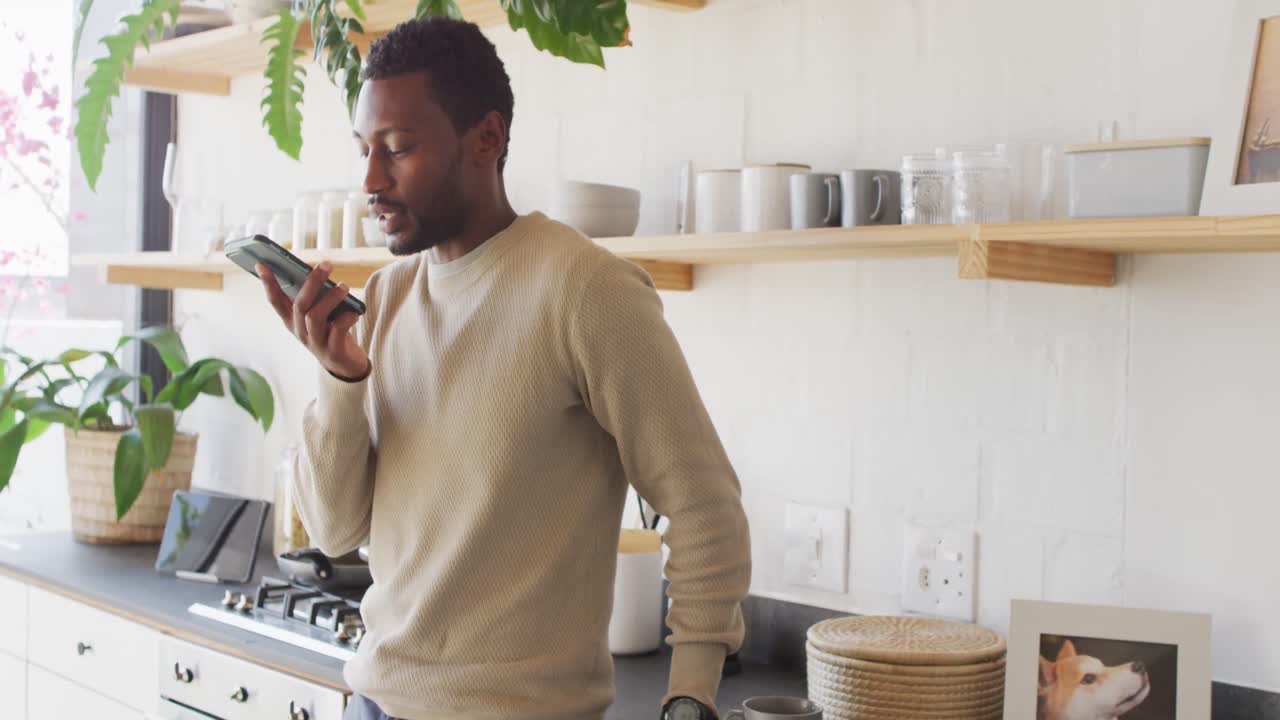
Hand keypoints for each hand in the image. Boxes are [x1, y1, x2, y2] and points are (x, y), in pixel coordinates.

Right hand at [257, 261, 369, 380]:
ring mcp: (314, 343)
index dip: (268, 283)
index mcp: (292, 321)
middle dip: (312, 282)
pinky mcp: (332, 352)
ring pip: (315, 317)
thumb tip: (317, 272)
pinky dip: (346, 318)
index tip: (261, 264)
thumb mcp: (318, 315)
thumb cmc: (331, 332)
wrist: (345, 365)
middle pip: (299, 305)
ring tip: (344, 286)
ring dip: (330, 299)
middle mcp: (300, 332)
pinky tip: (354, 311)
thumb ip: (314, 299)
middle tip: (326, 264)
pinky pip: (337, 331)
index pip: (275, 301)